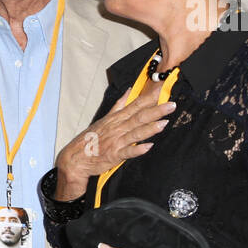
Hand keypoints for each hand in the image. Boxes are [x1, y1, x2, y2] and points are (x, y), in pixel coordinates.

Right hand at [54, 92, 175, 199]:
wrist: (75, 158)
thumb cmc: (91, 138)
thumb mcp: (104, 118)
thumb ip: (119, 105)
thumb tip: (129, 90)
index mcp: (116, 118)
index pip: (135, 105)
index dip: (149, 98)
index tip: (162, 90)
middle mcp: (117, 128)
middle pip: (139, 117)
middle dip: (156, 111)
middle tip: (172, 105)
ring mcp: (116, 142)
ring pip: (135, 133)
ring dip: (149, 128)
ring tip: (164, 123)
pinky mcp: (114, 155)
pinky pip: (127, 153)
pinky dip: (137, 150)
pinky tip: (148, 147)